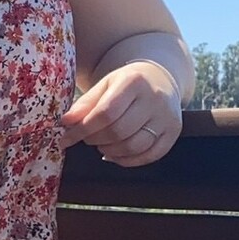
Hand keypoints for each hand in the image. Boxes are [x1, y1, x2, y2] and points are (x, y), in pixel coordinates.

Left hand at [61, 61, 182, 166]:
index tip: (66, 139)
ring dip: (109, 151)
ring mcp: (167, 117)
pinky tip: (115, 154)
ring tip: (101, 144)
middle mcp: (155, 99)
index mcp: (135, 81)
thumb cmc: (127, 84)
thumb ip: (85, 103)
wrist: (160, 79)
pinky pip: (147, 156)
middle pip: (118, 131)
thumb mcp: (105, 84)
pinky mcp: (173, 133)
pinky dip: (126, 160)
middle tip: (87, 139)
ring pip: (133, 147)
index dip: (83, 130)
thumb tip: (66, 123)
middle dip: (95, 140)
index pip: (105, 113)